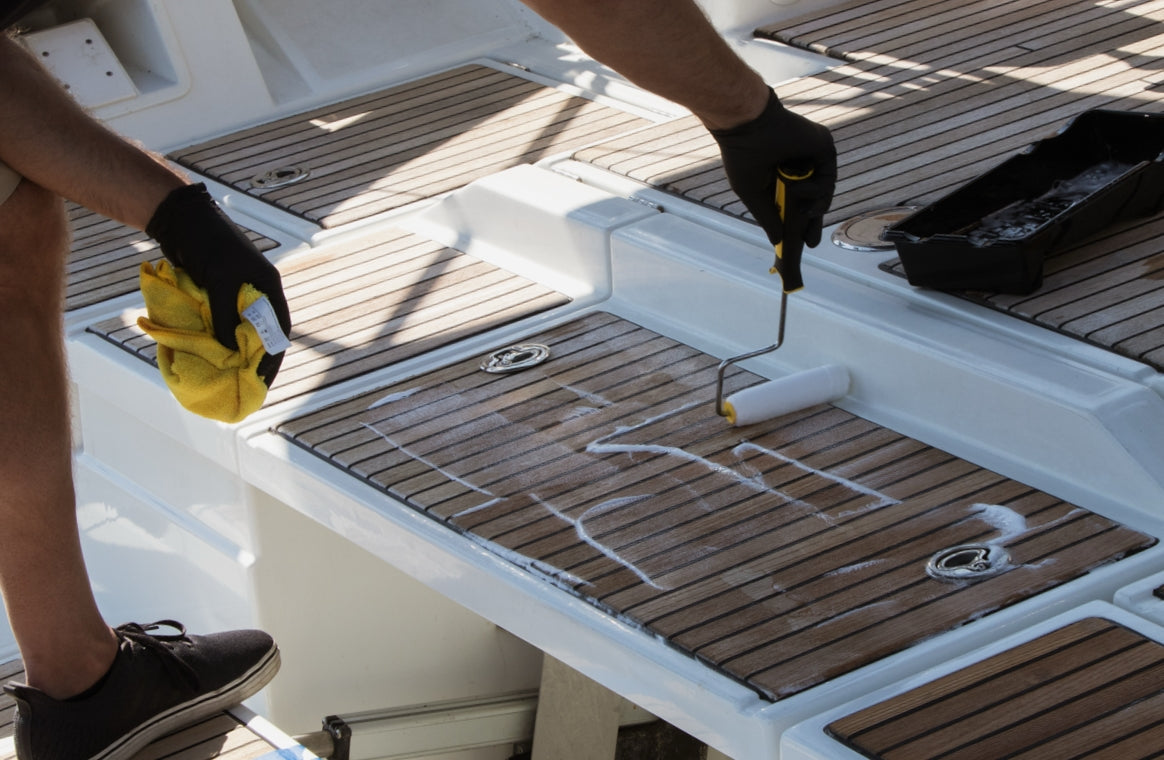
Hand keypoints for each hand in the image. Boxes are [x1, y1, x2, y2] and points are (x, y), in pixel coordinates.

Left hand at [146, 183, 291, 385]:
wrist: (182, 220)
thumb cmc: (208, 245)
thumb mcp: (220, 280)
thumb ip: (226, 315)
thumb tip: (230, 350)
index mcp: (267, 286)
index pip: (278, 328)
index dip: (273, 355)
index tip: (263, 379)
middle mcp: (255, 291)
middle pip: (260, 331)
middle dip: (254, 357)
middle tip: (246, 383)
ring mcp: (235, 291)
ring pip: (239, 327)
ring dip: (234, 348)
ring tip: (227, 373)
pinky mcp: (216, 292)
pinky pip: (221, 320)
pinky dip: (217, 336)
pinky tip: (211, 352)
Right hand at [710, 89, 836, 290]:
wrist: (747, 125)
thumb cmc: (742, 156)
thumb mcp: (753, 195)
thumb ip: (768, 218)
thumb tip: (777, 241)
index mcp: (781, 175)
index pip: (796, 202)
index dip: (799, 222)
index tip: (799, 241)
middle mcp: (799, 165)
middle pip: (815, 198)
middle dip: (814, 221)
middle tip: (811, 241)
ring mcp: (812, 156)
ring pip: (824, 191)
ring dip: (814, 206)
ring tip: (802, 210)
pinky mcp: (824, 147)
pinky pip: (828, 177)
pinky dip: (815, 188)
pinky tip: (796, 185)